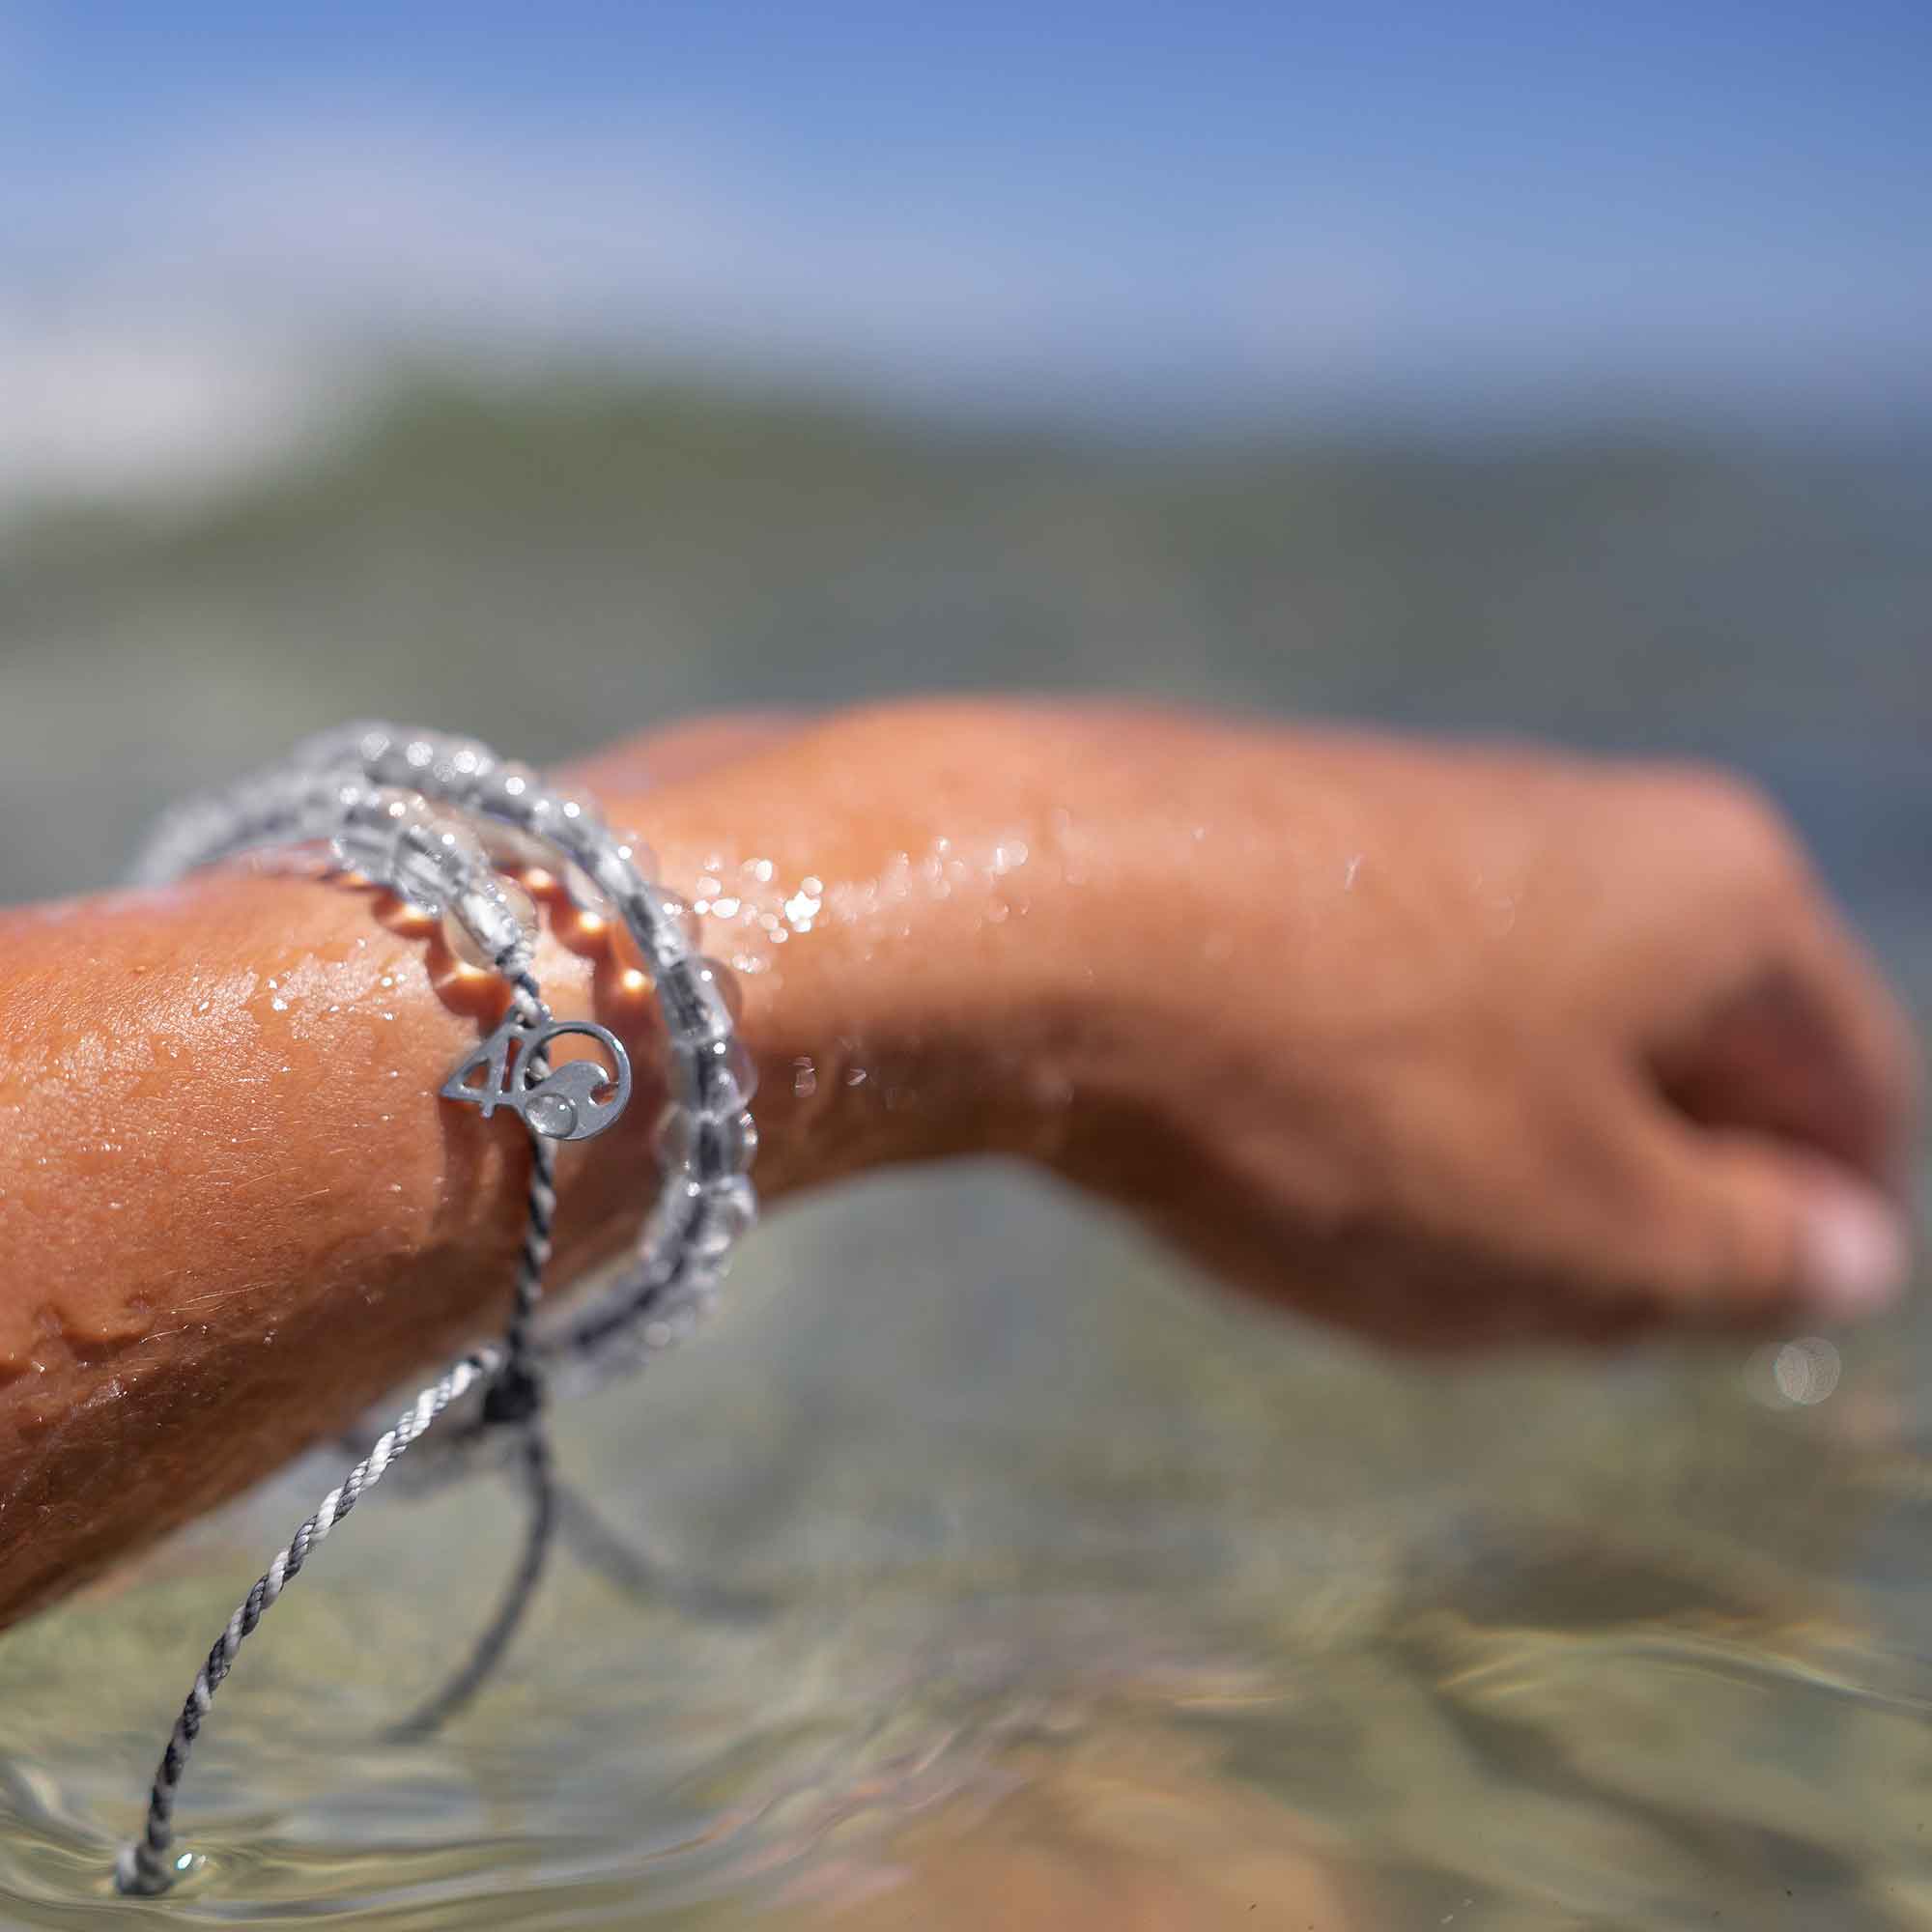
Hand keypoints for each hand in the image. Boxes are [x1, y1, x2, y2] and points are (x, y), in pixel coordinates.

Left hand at [1013, 716, 1920, 1347]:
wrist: (1028, 912)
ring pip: (1521, 1040)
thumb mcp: (1580, 1228)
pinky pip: (1388, 1009)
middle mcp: (1586, 819)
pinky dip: (1370, 1108)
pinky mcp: (1287, 850)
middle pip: (1680, 1057)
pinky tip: (1271, 1160)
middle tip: (1529, 1309)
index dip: (1814, 1226)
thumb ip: (1742, 1258)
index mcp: (1717, 889)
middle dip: (1634, 1207)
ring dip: (1489, 1169)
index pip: (1848, 1084)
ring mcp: (1425, 819)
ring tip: (1373, 1237)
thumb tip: (1839, 1247)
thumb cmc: (1337, 1082)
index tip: (1718, 1323)